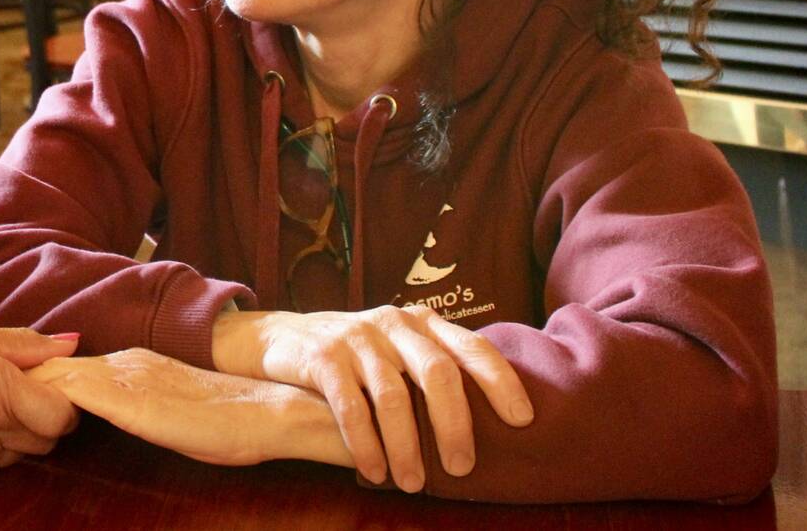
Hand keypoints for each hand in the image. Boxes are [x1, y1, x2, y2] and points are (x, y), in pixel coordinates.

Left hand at [27, 349, 351, 467]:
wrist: (271, 411)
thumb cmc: (231, 423)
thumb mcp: (169, 411)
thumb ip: (135, 408)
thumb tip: (103, 417)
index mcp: (129, 364)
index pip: (62, 366)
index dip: (26, 375)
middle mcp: (120, 363)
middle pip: (46, 364)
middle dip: (6, 374)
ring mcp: (122, 377)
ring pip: (49, 374)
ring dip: (13, 384)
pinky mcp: (127, 399)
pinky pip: (68, 393)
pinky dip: (37, 396)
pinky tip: (10, 408)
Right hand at [212, 306, 531, 490]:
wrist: (283, 338)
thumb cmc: (359, 357)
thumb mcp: (400, 349)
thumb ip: (437, 368)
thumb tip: (496, 422)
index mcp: (423, 323)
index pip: (472, 348)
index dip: (501, 382)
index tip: (522, 421)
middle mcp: (395, 325)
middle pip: (438, 373)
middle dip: (454, 425)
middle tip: (462, 468)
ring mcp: (357, 338)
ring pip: (393, 397)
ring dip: (406, 447)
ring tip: (412, 483)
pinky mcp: (323, 357)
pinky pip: (351, 406)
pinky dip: (366, 444)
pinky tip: (374, 472)